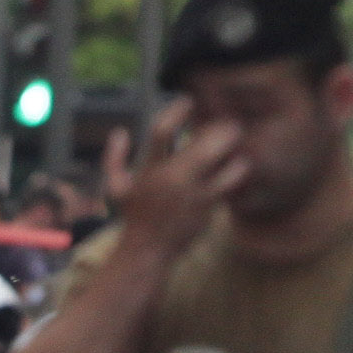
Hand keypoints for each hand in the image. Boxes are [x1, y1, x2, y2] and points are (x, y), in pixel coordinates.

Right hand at [103, 100, 252, 257]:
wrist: (150, 251)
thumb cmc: (134, 215)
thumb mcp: (115, 187)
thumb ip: (114, 158)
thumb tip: (120, 132)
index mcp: (150, 170)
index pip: (162, 131)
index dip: (178, 109)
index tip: (188, 102)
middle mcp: (174, 180)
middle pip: (206, 145)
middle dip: (221, 129)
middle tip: (227, 122)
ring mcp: (195, 195)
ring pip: (226, 163)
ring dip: (235, 149)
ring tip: (236, 143)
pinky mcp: (210, 207)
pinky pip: (232, 182)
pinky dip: (237, 169)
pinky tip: (237, 162)